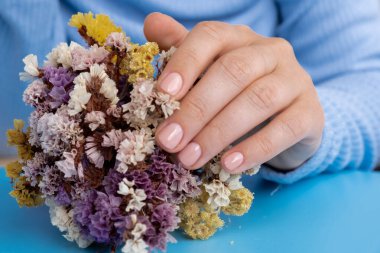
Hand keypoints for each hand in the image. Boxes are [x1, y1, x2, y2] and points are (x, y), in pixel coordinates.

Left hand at [144, 13, 324, 172]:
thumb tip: (151, 23)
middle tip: (169, 141)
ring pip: (258, 100)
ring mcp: (295, 80)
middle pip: (233, 72)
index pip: (210, 37)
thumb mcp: (210, 71)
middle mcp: (271, 52)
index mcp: (239, 38)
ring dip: (219, 132)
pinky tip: (229, 165)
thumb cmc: (239, 93)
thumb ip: (183, 52)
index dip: (185, 62)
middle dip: (196, 109)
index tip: (162, 93)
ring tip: (191, 159)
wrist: (288, 116)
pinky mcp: (311, 112)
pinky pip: (285, 129)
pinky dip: (255, 149)